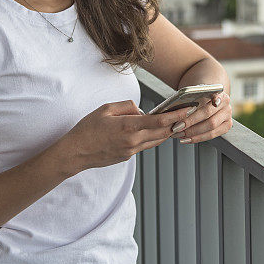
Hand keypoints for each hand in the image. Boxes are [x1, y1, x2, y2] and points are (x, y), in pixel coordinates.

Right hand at [59, 99, 199, 174]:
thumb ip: (126, 106)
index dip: (176, 115)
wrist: (76, 153)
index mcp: (128, 127)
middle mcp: (133, 141)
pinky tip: (151, 130)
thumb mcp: (106, 108)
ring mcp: (131, 151)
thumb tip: (140, 110)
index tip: (188, 109)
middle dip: (176, 123)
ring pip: (156, 141)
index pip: (159, 122)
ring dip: (165, 132)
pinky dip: (151, 137)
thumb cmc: (88, 128)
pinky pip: (145, 145)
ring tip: (173, 120)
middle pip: (163, 133)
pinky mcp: (127, 156)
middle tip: (186, 113)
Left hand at [168, 92, 232, 143]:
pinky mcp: (226, 127)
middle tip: (176, 127)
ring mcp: (228, 117)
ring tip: (179, 134)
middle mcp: (226, 105)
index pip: (210, 99)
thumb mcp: (195, 93)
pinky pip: (211, 135)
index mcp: (220, 93)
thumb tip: (175, 108)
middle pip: (208, 115)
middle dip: (190, 122)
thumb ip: (189, 98)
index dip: (203, 104)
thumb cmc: (199, 95)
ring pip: (211, 128)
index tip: (190, 110)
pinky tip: (186, 139)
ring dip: (193, 133)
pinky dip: (197, 138)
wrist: (210, 97)